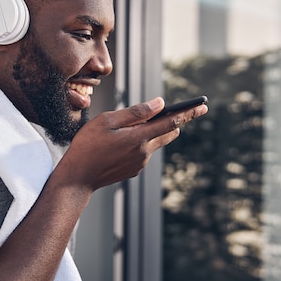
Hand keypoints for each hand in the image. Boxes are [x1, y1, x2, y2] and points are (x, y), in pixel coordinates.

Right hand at [59, 97, 207, 190]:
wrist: (78, 177)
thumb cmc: (88, 145)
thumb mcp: (108, 120)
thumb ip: (136, 112)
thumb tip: (160, 104)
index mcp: (139, 137)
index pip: (171, 122)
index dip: (188, 112)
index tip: (202, 105)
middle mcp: (145, 152)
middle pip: (169, 133)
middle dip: (177, 121)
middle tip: (183, 109)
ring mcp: (140, 163)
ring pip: (156, 142)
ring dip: (155, 131)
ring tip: (138, 123)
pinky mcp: (134, 170)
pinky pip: (144, 151)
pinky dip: (142, 142)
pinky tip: (123, 140)